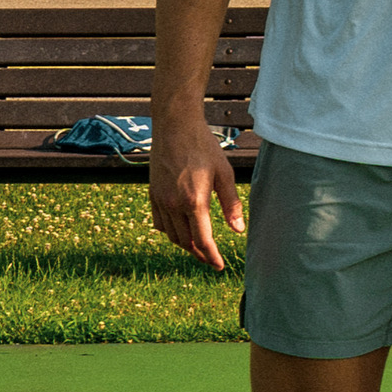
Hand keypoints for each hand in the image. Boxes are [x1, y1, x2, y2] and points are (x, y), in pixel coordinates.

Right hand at [150, 110, 244, 268]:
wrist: (175, 126)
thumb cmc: (204, 147)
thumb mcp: (224, 174)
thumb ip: (231, 204)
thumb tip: (239, 230)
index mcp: (194, 201)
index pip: (202, 241)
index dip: (212, 257)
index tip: (220, 266)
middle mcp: (173, 204)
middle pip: (185, 242)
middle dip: (199, 254)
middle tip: (211, 259)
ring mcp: (160, 200)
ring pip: (171, 235)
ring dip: (185, 245)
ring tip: (199, 248)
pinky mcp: (152, 193)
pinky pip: (160, 223)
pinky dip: (171, 232)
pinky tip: (181, 230)